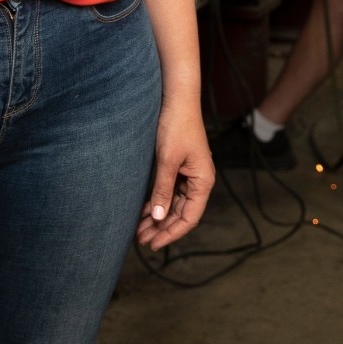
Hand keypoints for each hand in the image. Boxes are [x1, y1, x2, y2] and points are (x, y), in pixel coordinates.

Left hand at [136, 98, 214, 252]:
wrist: (177, 99)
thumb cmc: (176, 126)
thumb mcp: (167, 161)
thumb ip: (163, 190)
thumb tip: (158, 218)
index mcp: (203, 181)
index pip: (189, 218)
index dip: (171, 233)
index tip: (153, 244)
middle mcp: (199, 181)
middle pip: (181, 214)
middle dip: (161, 228)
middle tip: (141, 240)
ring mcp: (189, 174)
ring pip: (174, 204)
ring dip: (158, 217)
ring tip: (139, 230)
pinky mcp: (179, 167)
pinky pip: (170, 192)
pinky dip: (158, 202)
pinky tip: (143, 210)